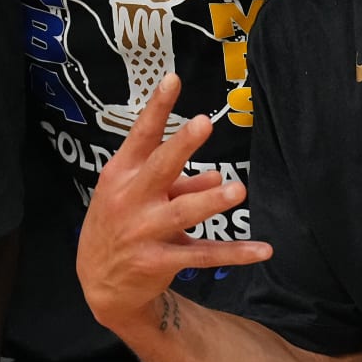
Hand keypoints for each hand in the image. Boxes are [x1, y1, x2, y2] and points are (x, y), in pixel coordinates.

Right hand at [76, 74, 270, 336]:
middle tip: (203, 123)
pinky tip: (263, 250)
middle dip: (182, 145)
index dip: (157, 107)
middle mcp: (130, 198)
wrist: (99, 282)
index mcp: (121, 174)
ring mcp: (143, 231)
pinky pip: (202, 256)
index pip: (141, 135)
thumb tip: (217, 175)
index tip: (173, 79)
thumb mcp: (137, 195)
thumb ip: (179, 183)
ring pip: (182, 213)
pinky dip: (234, 253)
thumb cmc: (120, 222)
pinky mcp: (158, 262)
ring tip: (237, 188)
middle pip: (160, 168)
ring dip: (210, 201)